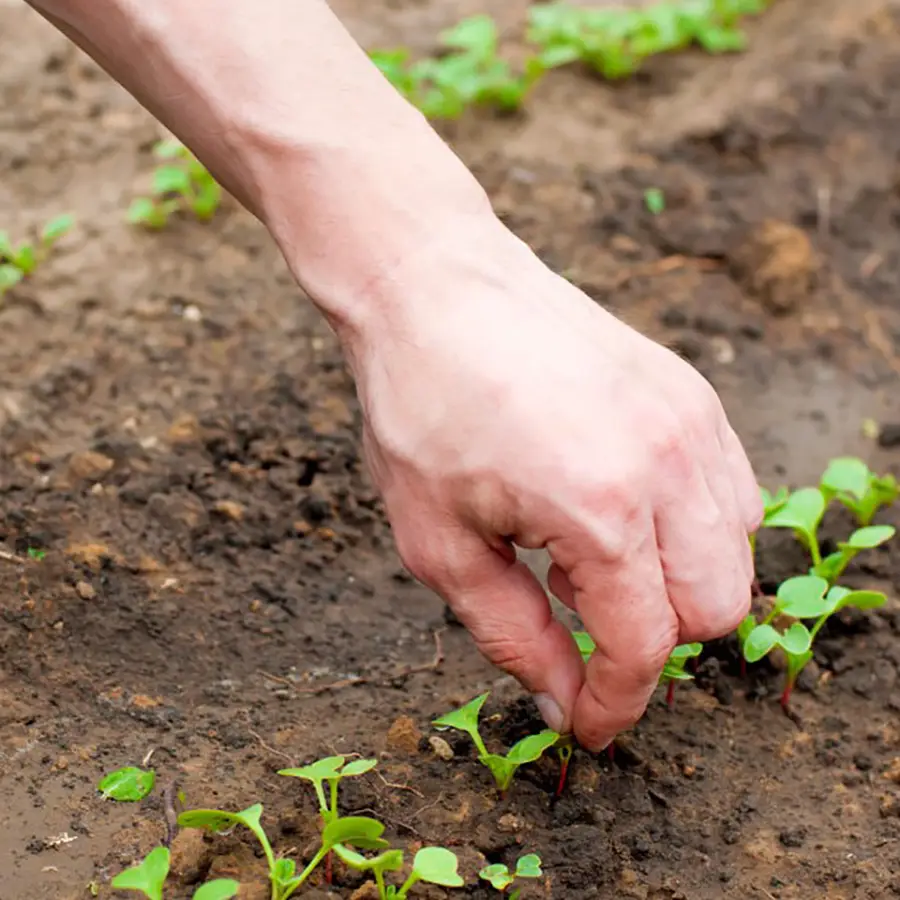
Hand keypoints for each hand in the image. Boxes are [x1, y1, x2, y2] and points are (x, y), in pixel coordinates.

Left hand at [341, 221, 761, 750]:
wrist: (435, 286)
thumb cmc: (420, 405)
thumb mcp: (439, 541)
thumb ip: (511, 634)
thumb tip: (561, 698)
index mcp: (600, 507)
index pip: (643, 646)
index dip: (614, 702)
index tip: (585, 723)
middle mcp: (668, 463)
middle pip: (715, 610)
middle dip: (652, 643)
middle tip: (579, 628)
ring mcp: (690, 421)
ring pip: (736, 552)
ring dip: (675, 585)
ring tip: (588, 559)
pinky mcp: (691, 393)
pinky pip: (730, 491)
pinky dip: (692, 528)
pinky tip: (621, 511)